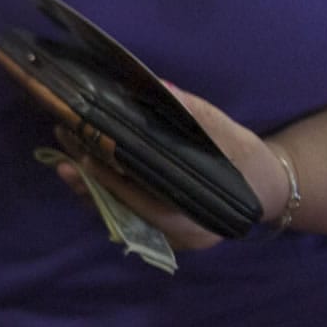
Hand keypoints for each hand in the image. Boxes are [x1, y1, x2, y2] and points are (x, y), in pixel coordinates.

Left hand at [46, 82, 287, 250]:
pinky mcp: (158, 231)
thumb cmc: (249, 162)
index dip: (110, 178)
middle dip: (88, 182)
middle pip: (122, 212)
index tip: (83, 154)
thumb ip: (198, 116)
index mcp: (196, 217)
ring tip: (61, 157)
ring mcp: (166, 238)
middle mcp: (178, 235)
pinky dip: (102, 192)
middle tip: (61, 153)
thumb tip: (162, 88)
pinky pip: (123, 215)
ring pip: (117, 216)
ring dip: (88, 187)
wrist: (266, 189)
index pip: (143, 200)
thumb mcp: (233, 136)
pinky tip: (82, 168)